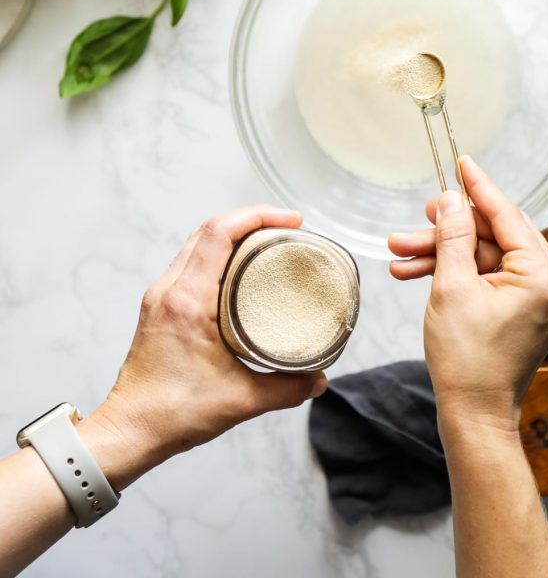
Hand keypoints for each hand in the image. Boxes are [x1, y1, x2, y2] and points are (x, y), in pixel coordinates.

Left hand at [86, 205, 326, 476]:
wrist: (129, 431)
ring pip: (197, 243)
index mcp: (187, 301)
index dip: (257, 216)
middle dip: (251, 219)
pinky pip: (190, 263)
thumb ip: (286, 388)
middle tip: (287, 228)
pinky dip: (218, 254)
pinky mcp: (159, 307)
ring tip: (268, 242)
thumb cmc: (173, 413)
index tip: (291, 221)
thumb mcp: (241, 401)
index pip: (219, 233)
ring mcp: (160, 296)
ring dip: (233, 234)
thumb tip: (319, 379)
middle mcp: (169, 289)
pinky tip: (240, 270)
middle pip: (209, 229)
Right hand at [388, 156, 547, 433]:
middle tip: (416, 220)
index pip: (507, 216)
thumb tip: (450, 199)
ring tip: (400, 255)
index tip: (462, 162)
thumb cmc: (466, 360)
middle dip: (447, 230)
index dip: (478, 188)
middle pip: (493, 237)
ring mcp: (540, 300)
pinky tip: (416, 273)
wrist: (473, 414)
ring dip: (444, 254)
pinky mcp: (526, 311)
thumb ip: (453, 235)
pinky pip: (489, 277)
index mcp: (542, 278)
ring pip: (486, 257)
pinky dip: (457, 274)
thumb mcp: (451, 287)